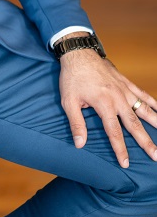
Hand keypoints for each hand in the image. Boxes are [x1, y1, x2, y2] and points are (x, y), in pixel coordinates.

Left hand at [59, 47, 156, 167]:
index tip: (126, 164)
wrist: (78, 52)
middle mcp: (118, 98)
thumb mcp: (68, 101)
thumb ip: (76, 123)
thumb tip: (80, 144)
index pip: (114, 132)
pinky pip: (142, 93)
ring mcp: (124, 89)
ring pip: (143, 109)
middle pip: (134, 124)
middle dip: (146, 141)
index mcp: (104, 104)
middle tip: (156, 156)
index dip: (120, 149)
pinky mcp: (125, 82)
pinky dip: (152, 102)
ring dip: (155, 122)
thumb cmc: (72, 77)